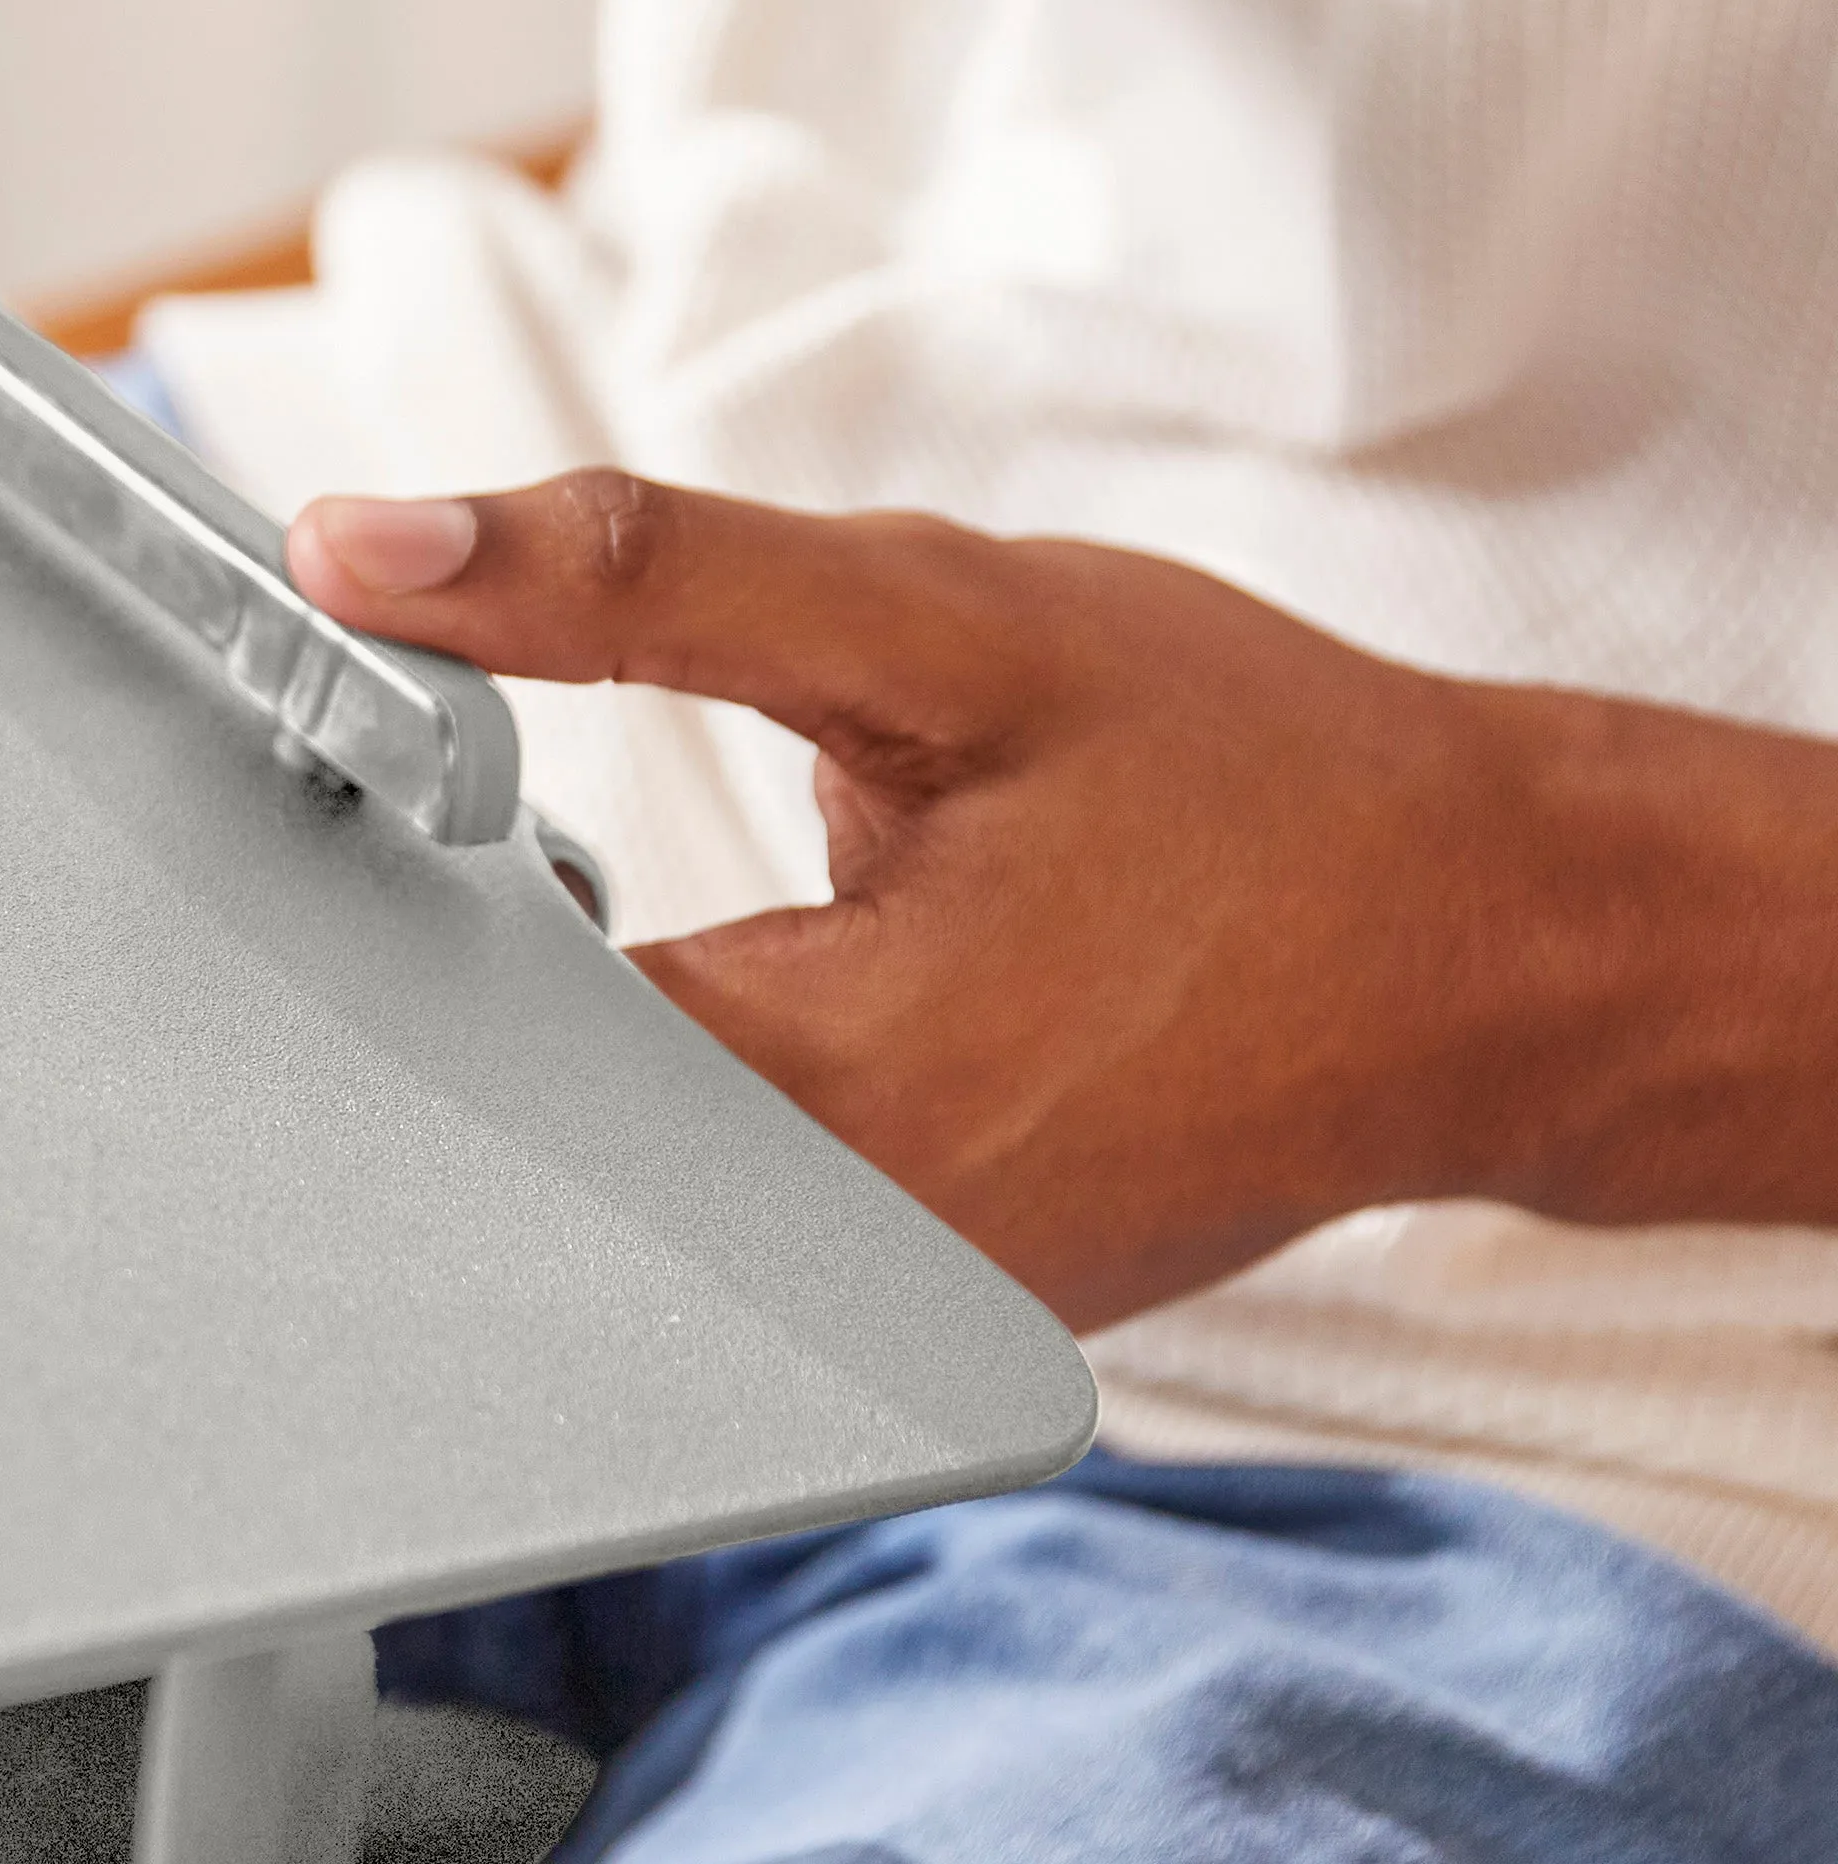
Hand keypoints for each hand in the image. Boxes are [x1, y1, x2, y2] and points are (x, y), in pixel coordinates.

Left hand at [282, 472, 1820, 1330]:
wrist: (1501, 947)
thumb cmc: (1258, 780)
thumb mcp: (944, 623)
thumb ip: (634, 580)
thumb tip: (363, 553)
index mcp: (816, 1088)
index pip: (463, 1021)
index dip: (389, 886)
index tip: (386, 778)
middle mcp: (836, 1251)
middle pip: (523, 1124)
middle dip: (469, 965)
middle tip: (478, 825)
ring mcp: (886, 1310)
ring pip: (624, 1183)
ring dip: (578, 1037)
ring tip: (638, 903)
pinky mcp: (926, 1306)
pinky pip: (738, 1211)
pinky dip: (694, 1092)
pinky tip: (747, 983)